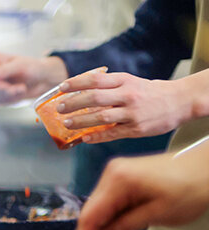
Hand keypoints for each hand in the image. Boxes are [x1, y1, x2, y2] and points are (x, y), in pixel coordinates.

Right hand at [0, 53, 66, 104]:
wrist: (43, 80)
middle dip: (1, 88)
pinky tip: (20, 93)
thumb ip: (4, 69)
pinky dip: (10, 99)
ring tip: (21, 89)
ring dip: (8, 94)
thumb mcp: (20, 65)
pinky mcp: (0, 96)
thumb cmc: (34, 67)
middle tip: (16, 89)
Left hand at [56, 71, 190, 143]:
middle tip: (60, 108)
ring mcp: (131, 113)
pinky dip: (96, 136)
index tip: (61, 88)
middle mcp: (127, 95)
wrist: (180, 101)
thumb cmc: (151, 92)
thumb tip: (83, 92)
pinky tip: (83, 138)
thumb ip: (111, 86)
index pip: (95, 79)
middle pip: (94, 98)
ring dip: (80, 121)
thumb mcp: (132, 82)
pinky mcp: (136, 129)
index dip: (76, 83)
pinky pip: (111, 134)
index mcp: (125, 81)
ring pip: (100, 117)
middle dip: (73, 103)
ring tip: (66, 124)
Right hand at [72, 148, 208, 229]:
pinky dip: (112, 216)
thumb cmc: (190, 188)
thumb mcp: (158, 214)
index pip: (91, 214)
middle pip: (92, 210)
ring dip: (104, 225)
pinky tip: (123, 225)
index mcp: (118, 180)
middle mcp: (111, 173)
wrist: (208, 167)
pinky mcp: (122, 175)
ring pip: (99, 207)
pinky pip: (109, 200)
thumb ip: (125, 227)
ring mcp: (116, 173)